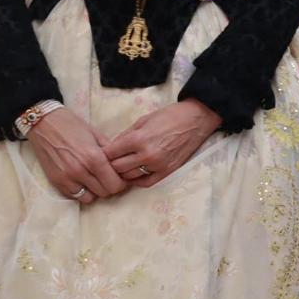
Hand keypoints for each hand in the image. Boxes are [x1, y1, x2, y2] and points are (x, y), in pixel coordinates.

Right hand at [27, 106, 126, 203]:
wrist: (44, 123)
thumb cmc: (72, 126)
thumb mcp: (97, 135)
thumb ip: (111, 153)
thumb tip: (123, 166)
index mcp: (93, 158)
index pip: (115, 184)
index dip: (122, 182)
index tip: (120, 177)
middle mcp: (80, 171)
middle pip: (105, 193)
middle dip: (110, 186)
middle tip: (109, 177)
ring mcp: (66, 178)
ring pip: (90, 198)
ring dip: (95, 191)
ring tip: (95, 179)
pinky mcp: (55, 181)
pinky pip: (74, 196)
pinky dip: (81, 191)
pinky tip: (82, 180)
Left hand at [102, 99, 222, 188]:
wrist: (196, 120)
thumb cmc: (169, 116)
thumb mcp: (143, 120)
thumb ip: (125, 135)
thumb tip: (111, 148)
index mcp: (138, 139)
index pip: (109, 154)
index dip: (103, 154)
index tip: (102, 153)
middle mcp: (146, 154)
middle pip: (116, 168)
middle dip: (110, 164)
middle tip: (109, 161)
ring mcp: (158, 165)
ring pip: (129, 177)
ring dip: (122, 173)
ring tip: (122, 167)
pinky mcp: (168, 171)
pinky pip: (145, 182)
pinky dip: (136, 180)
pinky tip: (134, 174)